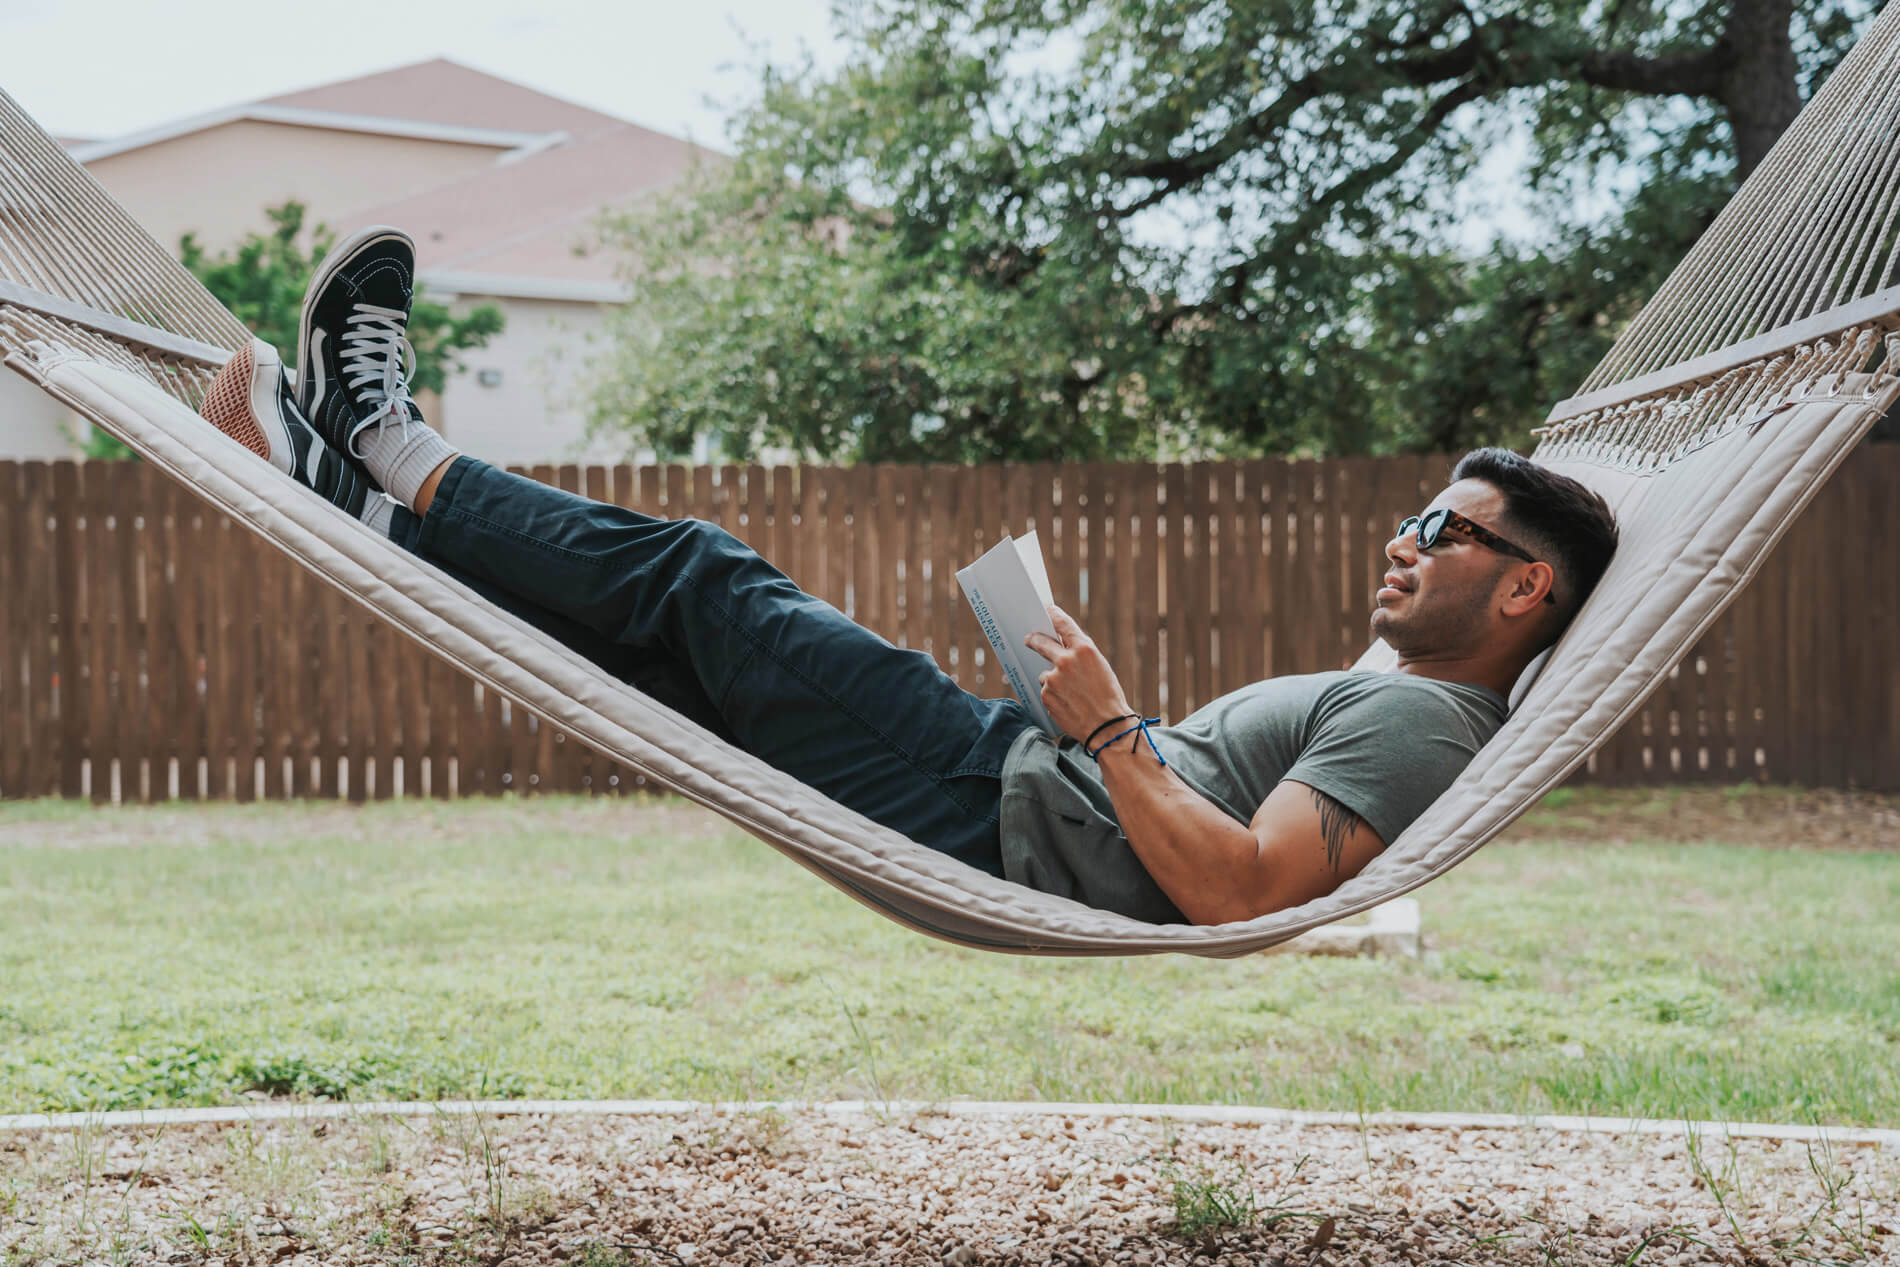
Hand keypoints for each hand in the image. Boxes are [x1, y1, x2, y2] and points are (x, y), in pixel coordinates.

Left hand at [1024, 605, 1133, 743]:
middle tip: (1029, 639)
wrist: (1107, 727)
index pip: (1063, 624)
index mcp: (1084, 649)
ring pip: (1046, 673)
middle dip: (1034, 639)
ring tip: (1073, 695)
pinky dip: (1054, 696)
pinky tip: (1069, 704)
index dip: (1053, 615)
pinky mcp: (1046, 695)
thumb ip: (1081, 654)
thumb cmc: (1108, 697)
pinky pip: (1046, 691)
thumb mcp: (1100, 666)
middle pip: (1041, 642)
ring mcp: (1053, 678)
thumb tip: (1062, 644)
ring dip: (1053, 680)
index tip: (1047, 610)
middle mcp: (1066, 660)